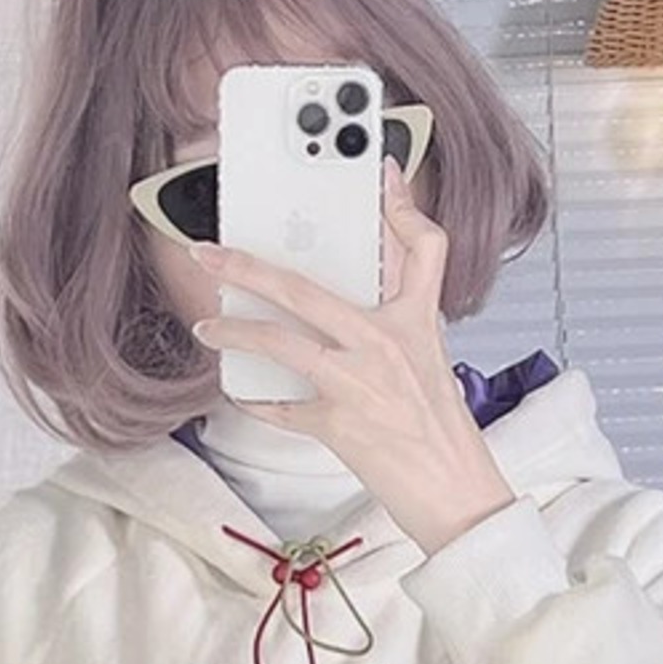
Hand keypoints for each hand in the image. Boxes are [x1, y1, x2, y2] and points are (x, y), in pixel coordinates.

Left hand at [188, 157, 516, 556]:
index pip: (422, 246)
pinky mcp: (336, 424)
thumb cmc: (440, 431)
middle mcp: (384, 344)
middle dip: (246, 266)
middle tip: (209, 252)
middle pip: (304, 288)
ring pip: (277, 341)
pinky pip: (280, 407)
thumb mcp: (431, 360)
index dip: (404, 205)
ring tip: (208, 325)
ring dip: (232, 330)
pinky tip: (242, 392)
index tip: (381, 173)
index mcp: (415, 322)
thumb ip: (399, 316)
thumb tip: (356, 292)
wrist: (453, 490)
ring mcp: (356, 383)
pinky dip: (256, 400)